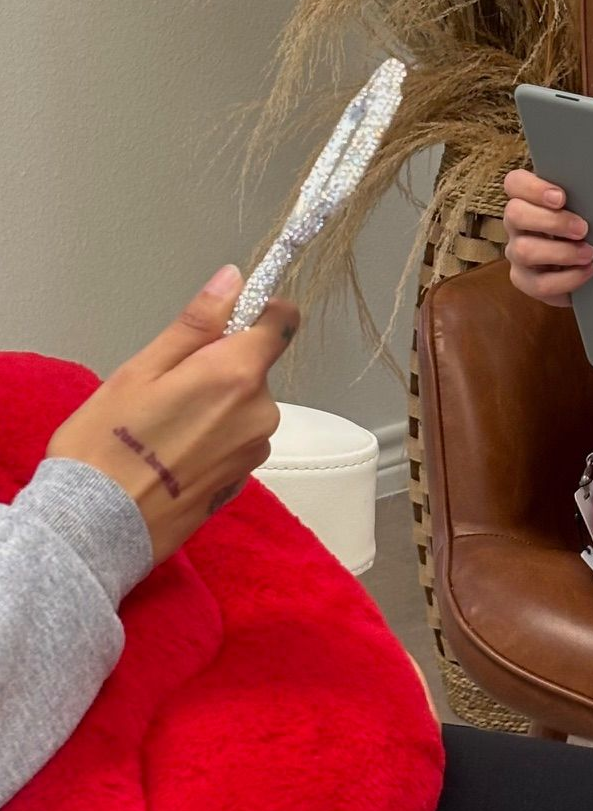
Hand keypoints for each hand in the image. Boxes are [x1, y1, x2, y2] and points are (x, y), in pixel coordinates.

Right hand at [47, 265, 294, 564]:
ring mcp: (253, 453)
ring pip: (244, 407)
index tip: (223, 322)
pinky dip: (212, 440)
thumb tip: (234, 279)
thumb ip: (196, 324)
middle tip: (165, 390)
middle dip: (221, 367)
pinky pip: (235, 442)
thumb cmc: (107, 443)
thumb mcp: (141, 369)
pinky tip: (172, 456)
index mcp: (238, 375)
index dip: (258, 312)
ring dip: (216, 407)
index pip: (281, 321)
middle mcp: (261, 413)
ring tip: (163, 428)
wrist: (93, 530)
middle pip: (255, 368)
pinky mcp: (240, 483)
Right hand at [502, 168, 592, 308]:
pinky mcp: (524, 281)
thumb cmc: (584, 226)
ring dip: (561, 252)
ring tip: (589, 253)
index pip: (514, 183)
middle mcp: (515, 224)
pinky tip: (587, 271)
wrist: (587, 264)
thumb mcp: (583, 206)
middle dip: (552, 221)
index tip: (561, 197)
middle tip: (583, 229)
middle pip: (514, 214)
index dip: (533, 188)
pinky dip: (567, 279)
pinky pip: (538, 283)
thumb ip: (583, 195)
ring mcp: (516, 253)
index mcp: (526, 198)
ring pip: (523, 250)